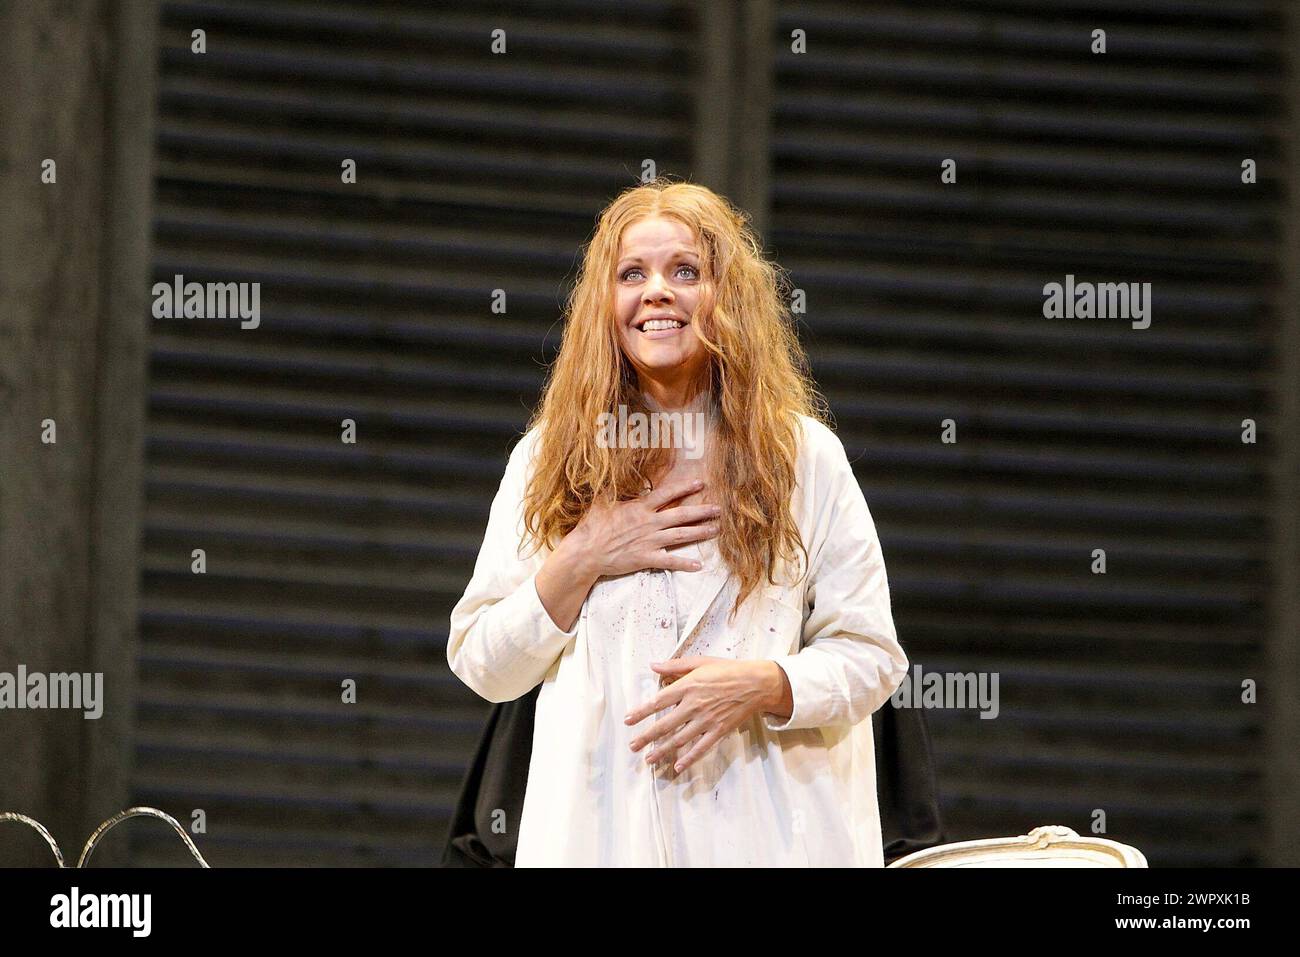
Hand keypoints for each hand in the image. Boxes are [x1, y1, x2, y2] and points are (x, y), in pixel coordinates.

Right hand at [565, 476, 721, 577]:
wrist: (586, 552)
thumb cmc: (593, 525)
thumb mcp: (603, 499)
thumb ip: (617, 487)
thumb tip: (620, 469)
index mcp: (640, 508)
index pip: (667, 494)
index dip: (685, 488)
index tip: (701, 484)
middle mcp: (649, 523)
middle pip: (681, 515)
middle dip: (702, 511)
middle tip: (719, 509)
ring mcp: (649, 542)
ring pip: (681, 536)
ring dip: (700, 533)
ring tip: (716, 529)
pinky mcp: (646, 558)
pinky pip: (670, 561)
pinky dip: (685, 564)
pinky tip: (699, 565)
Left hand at [623, 657, 787, 774]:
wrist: (756, 683)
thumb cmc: (727, 670)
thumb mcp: (700, 662)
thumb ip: (675, 665)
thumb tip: (653, 665)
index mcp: (688, 686)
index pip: (658, 701)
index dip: (641, 712)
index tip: (628, 721)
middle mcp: (694, 705)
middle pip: (665, 725)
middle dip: (646, 737)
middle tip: (632, 746)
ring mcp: (706, 720)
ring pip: (679, 739)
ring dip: (662, 751)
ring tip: (648, 759)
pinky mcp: (718, 731)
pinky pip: (701, 748)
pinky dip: (689, 759)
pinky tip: (677, 767)